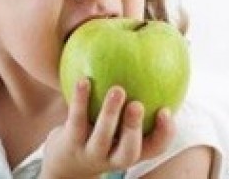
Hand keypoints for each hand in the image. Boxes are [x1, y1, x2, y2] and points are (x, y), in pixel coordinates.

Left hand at [39, 78, 174, 178]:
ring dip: (110, 113)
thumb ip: (126, 105)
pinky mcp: (70, 143)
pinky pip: (76, 119)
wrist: (62, 164)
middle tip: (139, 104)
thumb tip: (145, 64)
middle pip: (129, 150)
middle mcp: (111, 158)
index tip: (167, 110)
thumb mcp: (112, 127)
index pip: (153, 148)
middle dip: (135, 128)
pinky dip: (81, 100)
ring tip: (118, 90)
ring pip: (102, 136)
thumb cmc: (93, 136)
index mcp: (127, 152)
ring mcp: (90, 153)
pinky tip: (83, 80)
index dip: (164, 134)